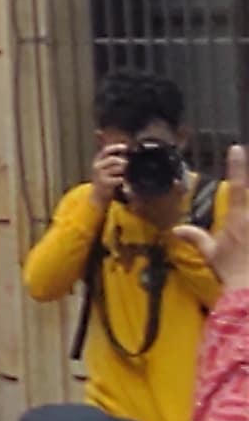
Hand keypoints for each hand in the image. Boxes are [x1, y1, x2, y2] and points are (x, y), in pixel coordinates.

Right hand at [92, 137, 128, 204]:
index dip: (116, 147)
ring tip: (126, 172)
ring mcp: (100, 174)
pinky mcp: (105, 182)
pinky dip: (122, 179)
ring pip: (115, 169)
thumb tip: (127, 152)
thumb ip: (115, 159)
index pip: (106, 150)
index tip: (125, 147)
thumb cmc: (106, 177)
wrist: (99, 192)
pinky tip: (123, 179)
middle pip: (112, 159)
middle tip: (128, 163)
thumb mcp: (107, 166)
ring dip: (123, 170)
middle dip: (122, 161)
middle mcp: (98, 165)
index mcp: (99, 159)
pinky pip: (117, 179)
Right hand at [173, 142, 248, 281]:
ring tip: (246, 220)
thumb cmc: (231, 271)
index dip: (236, 166)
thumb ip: (196, 238)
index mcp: (238, 219)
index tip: (237, 148)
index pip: (237, 186)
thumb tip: (178, 229)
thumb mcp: (212, 254)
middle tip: (244, 175)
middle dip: (248, 184)